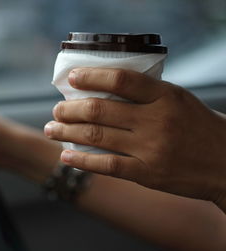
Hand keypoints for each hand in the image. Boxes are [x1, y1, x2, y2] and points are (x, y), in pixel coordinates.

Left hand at [44, 68, 225, 207]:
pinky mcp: (147, 173)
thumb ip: (146, 94)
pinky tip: (66, 156)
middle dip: (70, 110)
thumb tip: (102, 89)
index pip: (121, 81)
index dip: (92, 77)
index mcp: (165, 96)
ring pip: (97, 137)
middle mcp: (156, 121)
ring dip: (68, 132)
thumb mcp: (178, 100)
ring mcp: (150, 149)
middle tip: (56, 110)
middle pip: (100, 111)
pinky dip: (82, 160)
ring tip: (52, 129)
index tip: (72, 79)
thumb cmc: (198, 127)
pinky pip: (107, 165)